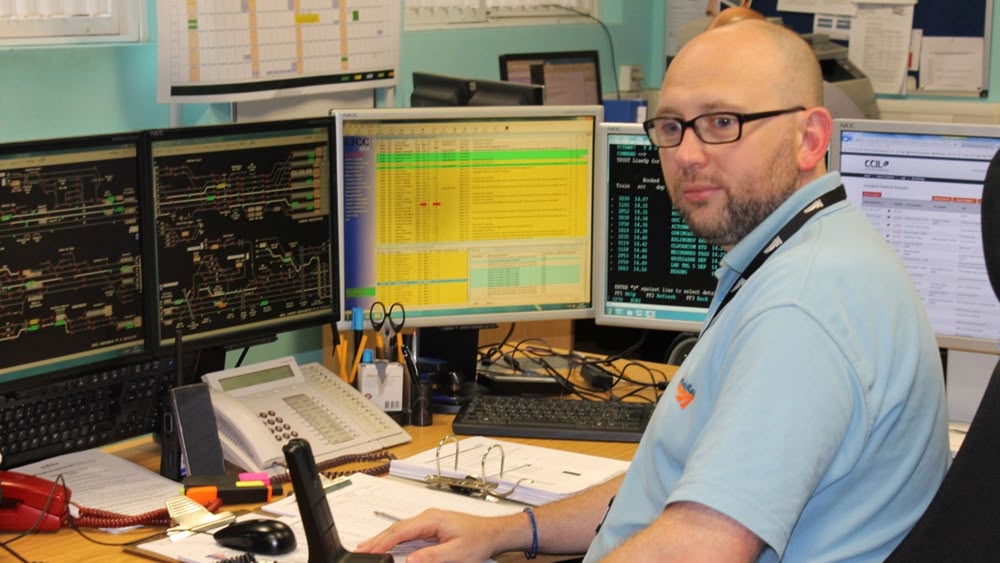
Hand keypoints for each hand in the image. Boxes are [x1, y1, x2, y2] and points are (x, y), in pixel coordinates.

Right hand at [355, 508, 516, 562]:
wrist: (493, 533)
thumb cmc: (479, 539)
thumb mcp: (457, 552)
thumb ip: (433, 556)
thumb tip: (410, 559)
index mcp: (431, 519)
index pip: (400, 531)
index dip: (383, 542)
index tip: (369, 550)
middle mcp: (427, 518)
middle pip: (396, 530)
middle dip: (377, 540)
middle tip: (360, 550)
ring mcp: (428, 523)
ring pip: (400, 532)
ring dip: (384, 541)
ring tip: (367, 549)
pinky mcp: (430, 530)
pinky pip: (407, 535)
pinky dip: (394, 542)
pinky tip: (387, 548)